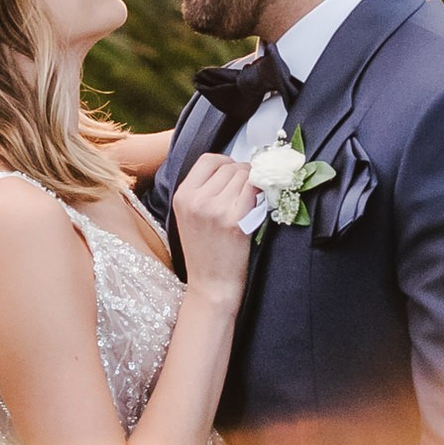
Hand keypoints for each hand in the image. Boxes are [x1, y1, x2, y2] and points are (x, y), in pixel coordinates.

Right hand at [172, 148, 261, 302]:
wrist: (211, 285)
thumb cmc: (205, 252)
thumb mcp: (190, 216)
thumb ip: (203, 190)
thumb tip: (233, 167)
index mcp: (182, 196)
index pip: (209, 159)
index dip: (226, 163)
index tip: (234, 174)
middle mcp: (196, 200)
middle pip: (229, 166)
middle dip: (243, 174)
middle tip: (247, 192)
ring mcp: (215, 209)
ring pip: (244, 175)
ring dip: (253, 183)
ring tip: (250, 201)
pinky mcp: (235, 221)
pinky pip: (254, 189)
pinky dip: (261, 192)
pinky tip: (258, 204)